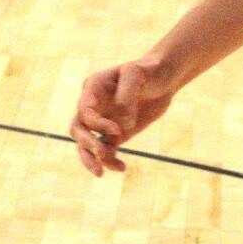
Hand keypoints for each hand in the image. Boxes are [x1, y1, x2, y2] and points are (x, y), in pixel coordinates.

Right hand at [70, 58, 175, 175]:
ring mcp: (102, 121)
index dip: (96, 123)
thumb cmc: (148, 70)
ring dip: (91, 159)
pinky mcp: (115, 135)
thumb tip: (123, 126)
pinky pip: (105, 151)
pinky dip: (109, 162)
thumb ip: (127, 94)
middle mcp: (93, 106)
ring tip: (102, 172)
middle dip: (87, 144)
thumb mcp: (137, 73)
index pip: (85, 111)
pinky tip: (122, 168)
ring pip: (85, 145)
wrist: (164, 79)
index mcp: (93, 88)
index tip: (117, 130)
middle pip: (78, 129)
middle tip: (103, 154)